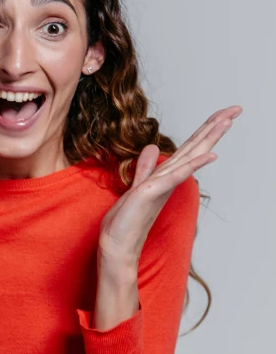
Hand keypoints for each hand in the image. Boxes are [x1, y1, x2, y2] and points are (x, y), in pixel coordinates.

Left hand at [98, 105, 242, 266]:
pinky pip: (176, 176)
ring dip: (210, 138)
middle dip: (215, 126)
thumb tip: (153, 147)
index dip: (204, 129)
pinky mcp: (153, 192)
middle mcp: (170, 178)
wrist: (117, 245)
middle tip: (237, 109)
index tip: (222, 113)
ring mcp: (164, 185)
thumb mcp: (136, 185)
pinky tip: (210, 156)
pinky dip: (193, 165)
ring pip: (191, 157)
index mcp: (166, 174)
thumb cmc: (127, 220)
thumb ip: (146, 166)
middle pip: (196, 147)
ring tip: (228, 121)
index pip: (189, 147)